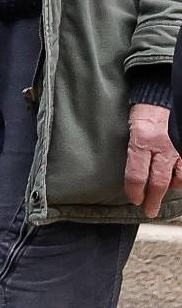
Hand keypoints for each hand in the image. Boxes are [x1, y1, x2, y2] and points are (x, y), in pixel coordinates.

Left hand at [124, 102, 179, 216]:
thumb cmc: (143, 111)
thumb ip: (133, 150)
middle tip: (149, 211)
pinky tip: (177, 183)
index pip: (136, 174)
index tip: (133, 199)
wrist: (162, 96)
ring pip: (175, 179)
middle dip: (152, 200)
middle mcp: (161, 147)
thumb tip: (134, 172)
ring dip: (168, 191)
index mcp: (141, 141)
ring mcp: (177, 149)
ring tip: (161, 199)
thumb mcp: (130, 128)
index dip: (134, 191)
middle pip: (157, 182)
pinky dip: (181, 179)